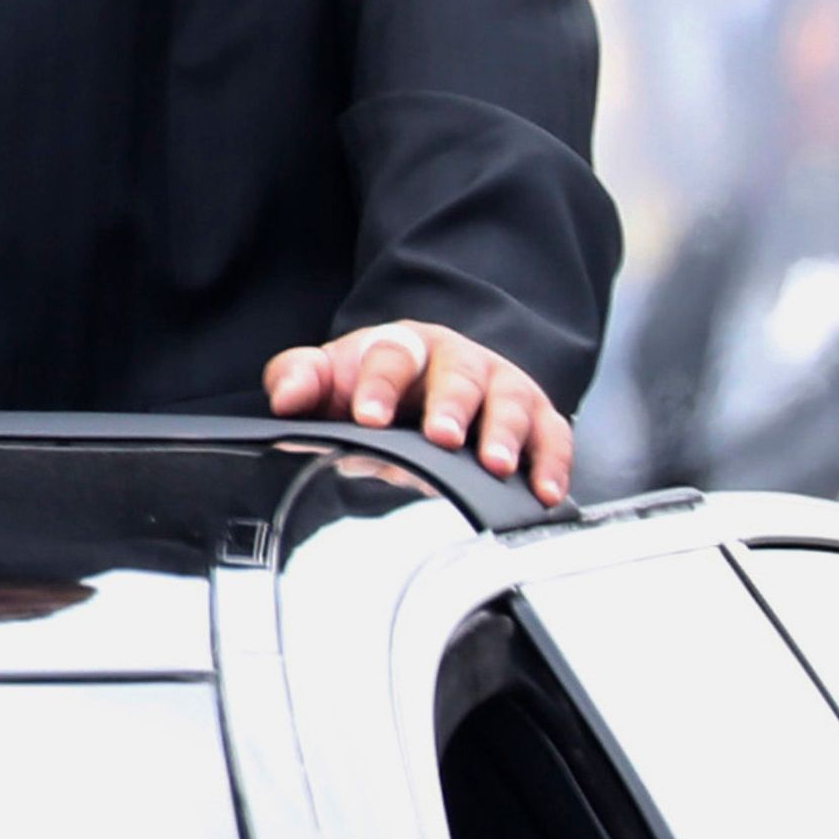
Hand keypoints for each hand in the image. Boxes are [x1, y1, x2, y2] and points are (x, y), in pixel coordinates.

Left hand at [265, 321, 574, 507]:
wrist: (430, 384)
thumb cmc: (377, 386)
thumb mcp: (333, 378)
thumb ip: (301, 380)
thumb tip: (285, 399)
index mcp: (403, 346)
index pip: (390, 356)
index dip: (378, 385)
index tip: (367, 418)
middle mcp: (459, 360)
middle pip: (459, 373)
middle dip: (451, 404)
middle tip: (441, 437)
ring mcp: (503, 386)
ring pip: (511, 401)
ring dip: (505, 433)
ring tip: (494, 465)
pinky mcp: (538, 417)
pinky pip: (553, 435)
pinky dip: (553, 463)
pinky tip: (545, 492)